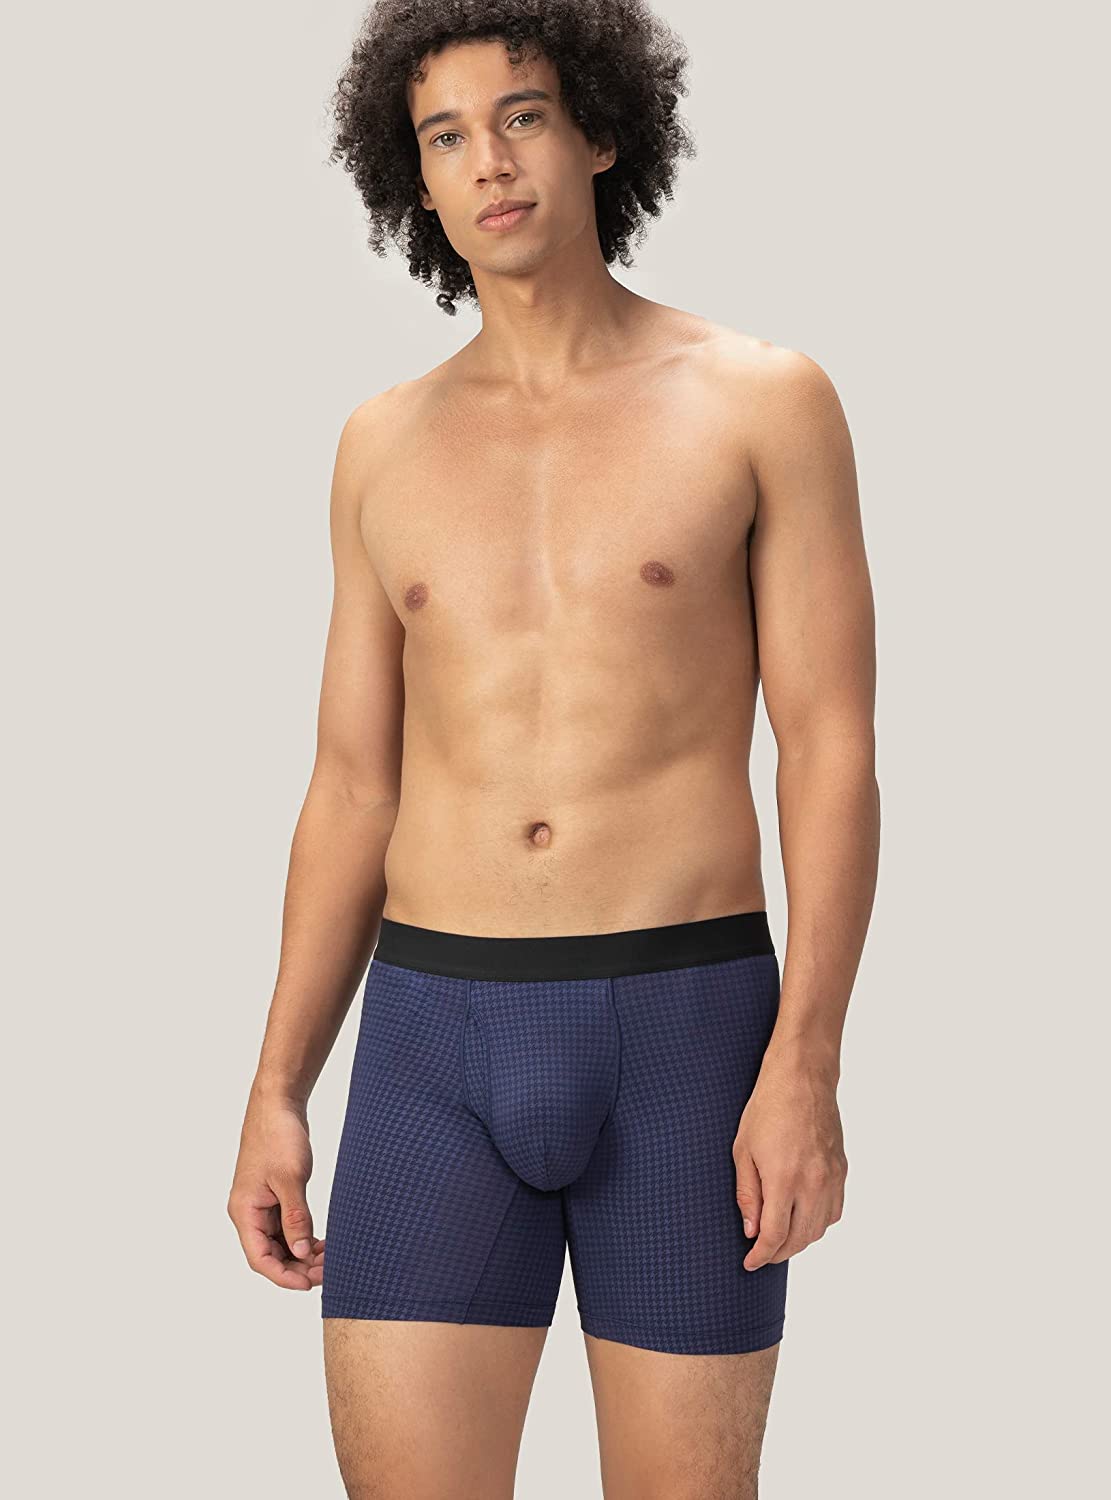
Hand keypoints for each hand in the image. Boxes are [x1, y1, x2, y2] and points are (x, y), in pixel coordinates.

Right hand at [228, 1093, 324, 1289]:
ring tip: (329, 1259)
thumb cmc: (278, 1135)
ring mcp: (262, 1205)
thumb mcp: (290, 1178)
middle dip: (297, 1267)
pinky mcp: (274, 1196)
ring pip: (280, 1243)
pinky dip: (302, 1237)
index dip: (283, 1276)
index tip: (309, 1284)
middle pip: (270, 1255)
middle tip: (327, 1272)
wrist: (278, 1104)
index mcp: (244, 1211)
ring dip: (301, 1254)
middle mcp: (249, 1212)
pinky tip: (322, 1242)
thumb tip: (300, 1253)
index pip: (260, 1258)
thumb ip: (295, 1217)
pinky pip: (286, 1227)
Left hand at [733, 1052, 846, 1270]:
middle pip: (799, 1239)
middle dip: (778, 1253)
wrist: (803, 1079)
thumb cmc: (767, 1108)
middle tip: (762, 1254)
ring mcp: (831, 1178)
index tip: (750, 1262)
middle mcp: (813, 1183)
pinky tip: (803, 1218)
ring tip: (781, 1238)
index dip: (760, 1255)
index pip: (774, 1236)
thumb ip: (747, 1194)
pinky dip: (818, 1223)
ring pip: (820, 1229)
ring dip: (800, 1241)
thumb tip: (751, 1230)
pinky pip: (834, 1211)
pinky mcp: (842, 1170)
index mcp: (784, 1179)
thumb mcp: (743, 1150)